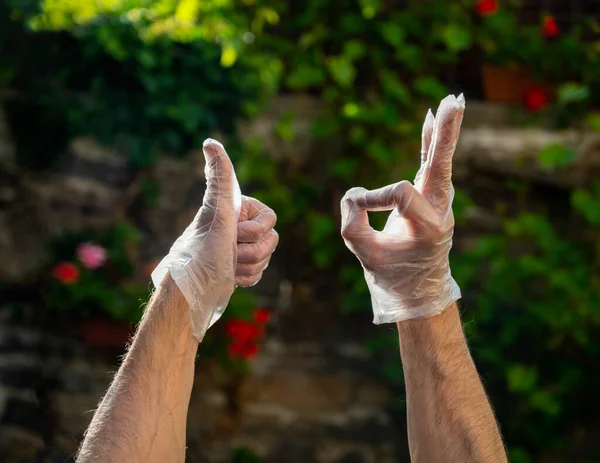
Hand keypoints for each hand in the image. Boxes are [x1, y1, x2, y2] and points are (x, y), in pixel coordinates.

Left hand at [152, 139, 277, 339]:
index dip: (256, 231)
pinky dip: (248, 277)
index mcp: (235, 208)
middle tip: (230, 254)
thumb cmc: (204, 252)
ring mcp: (239, 246)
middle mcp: (236, 224)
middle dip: (253, 252)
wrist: (193, 293)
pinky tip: (230, 276)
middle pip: (272, 239)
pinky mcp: (239, 267)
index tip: (235, 234)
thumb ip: (219, 177)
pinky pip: (261, 271)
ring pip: (268, 256)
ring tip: (227, 266)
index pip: (269, 217)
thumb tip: (210, 141)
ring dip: (249, 266)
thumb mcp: (217, 213)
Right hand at [340, 94, 464, 322]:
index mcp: (429, 227)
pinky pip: (430, 165)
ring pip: (439, 161)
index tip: (355, 210)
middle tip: (457, 100)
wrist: (417, 291)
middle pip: (441, 166)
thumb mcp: (365, 254)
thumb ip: (352, 223)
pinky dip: (430, 143)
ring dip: (443, 130)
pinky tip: (432, 118)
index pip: (400, 193)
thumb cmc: (392, 274)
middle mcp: (440, 211)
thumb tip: (353, 195)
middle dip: (446, 134)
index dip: (373, 198)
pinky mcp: (429, 198)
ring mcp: (438, 203)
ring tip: (453, 100)